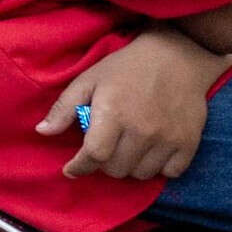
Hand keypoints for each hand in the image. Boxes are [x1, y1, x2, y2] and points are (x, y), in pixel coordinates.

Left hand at [38, 28, 223, 179]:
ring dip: (129, 166)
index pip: (94, 156)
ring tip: (126, 147)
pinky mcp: (189, 142)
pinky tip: (151, 151)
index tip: (71, 169)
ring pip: (141, 174)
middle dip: (103, 163)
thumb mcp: (89, 80)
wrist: (177, 56)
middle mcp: (141, 130)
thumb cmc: (127, 67)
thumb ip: (64, 108)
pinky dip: (158, 168)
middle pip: (116, 169)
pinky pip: (170, 173)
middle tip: (104, 147)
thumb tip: (42, 132)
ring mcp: (168, 138)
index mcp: (113, 113)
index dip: (79, 167)